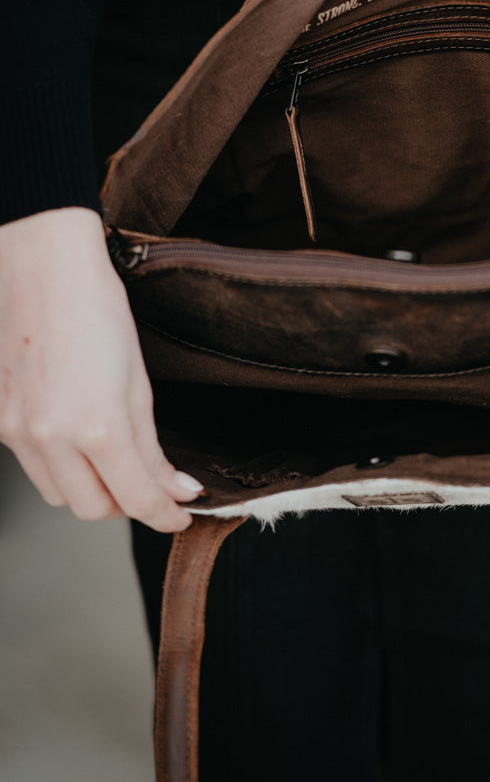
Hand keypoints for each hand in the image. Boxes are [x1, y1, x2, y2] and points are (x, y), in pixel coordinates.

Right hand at [0, 207, 200, 530]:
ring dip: (90, 488)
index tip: (180, 512)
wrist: (41, 267)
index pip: (136, 499)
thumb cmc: (96, 310)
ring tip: (113, 458)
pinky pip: (33, 465)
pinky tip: (75, 434)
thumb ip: (152, 446)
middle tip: (150, 483)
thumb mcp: (138, 381)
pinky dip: (60, 464)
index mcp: (97, 426)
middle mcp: (51, 437)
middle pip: (92, 509)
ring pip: (59, 493)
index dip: (164, 514)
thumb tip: (176, 488)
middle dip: (126, 503)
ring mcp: (17, 431)